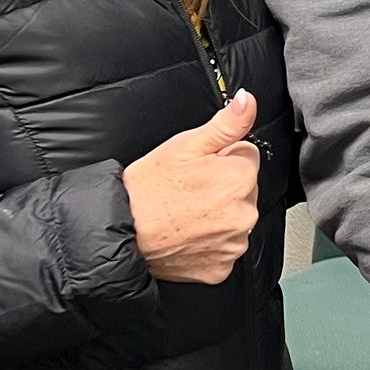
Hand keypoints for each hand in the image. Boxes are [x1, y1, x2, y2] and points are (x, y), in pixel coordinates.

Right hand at [122, 89, 261, 284]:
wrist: (121, 233)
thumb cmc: (147, 189)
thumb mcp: (185, 145)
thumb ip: (226, 124)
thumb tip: (247, 101)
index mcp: (240, 178)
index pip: (246, 156)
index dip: (220, 158)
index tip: (199, 167)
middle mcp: (245, 212)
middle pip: (243, 189)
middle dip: (221, 186)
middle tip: (187, 190)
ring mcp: (234, 243)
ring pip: (234, 219)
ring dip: (216, 215)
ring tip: (184, 212)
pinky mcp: (221, 268)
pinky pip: (222, 248)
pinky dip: (208, 243)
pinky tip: (186, 234)